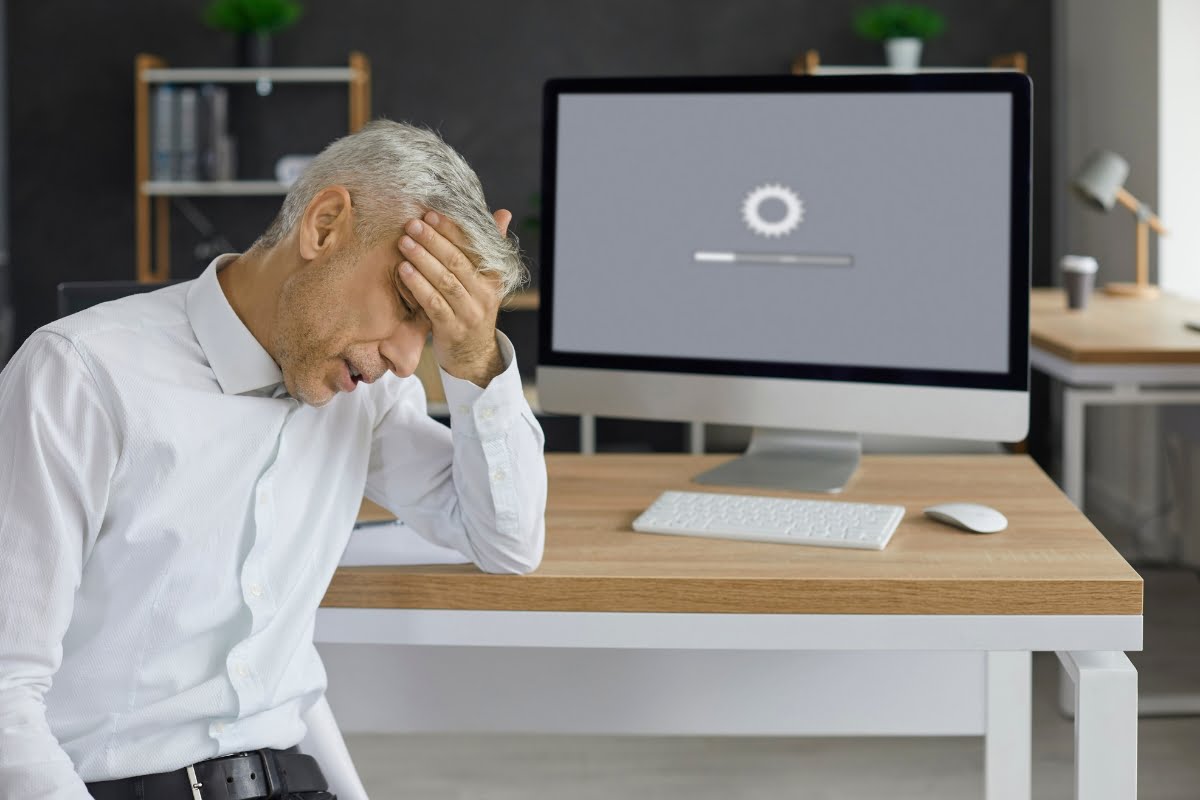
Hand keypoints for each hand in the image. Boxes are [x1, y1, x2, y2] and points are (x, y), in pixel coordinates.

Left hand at [397, 209, 512, 385]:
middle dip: (433, 241)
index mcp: (493, 278)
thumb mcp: (485, 281)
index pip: (473, 248)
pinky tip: (403, 271)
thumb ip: (488, 248)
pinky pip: (433, 304)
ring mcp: (469, 313)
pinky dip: (418, 286)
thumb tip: (503, 213)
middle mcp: (484, 295)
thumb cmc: (473, 310)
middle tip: (413, 224)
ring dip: (423, 260)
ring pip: (445, 281)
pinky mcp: (452, 329)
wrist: (473, 355)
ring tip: (404, 243)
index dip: (452, 230)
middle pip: (457, 262)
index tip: (431, 214)